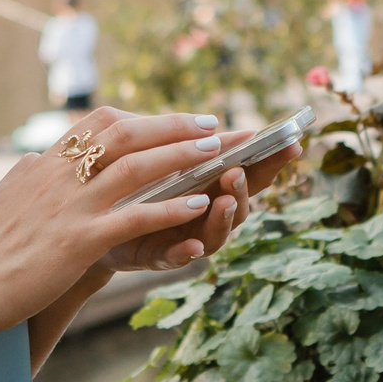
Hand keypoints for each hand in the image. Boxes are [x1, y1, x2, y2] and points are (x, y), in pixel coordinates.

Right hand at [0, 110, 279, 341]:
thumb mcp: (3, 199)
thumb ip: (26, 176)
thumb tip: (36, 159)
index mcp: (43, 165)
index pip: (98, 123)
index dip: (139, 117)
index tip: (168, 118)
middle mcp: (58, 177)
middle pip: (124, 134)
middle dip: (172, 125)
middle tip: (210, 123)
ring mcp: (69, 207)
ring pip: (136, 168)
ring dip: (181, 156)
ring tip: (216, 151)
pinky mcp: (78, 241)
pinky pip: (134, 216)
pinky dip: (170, 207)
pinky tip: (198, 204)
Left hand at [88, 123, 300, 278]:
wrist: (90, 221)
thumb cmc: (132, 185)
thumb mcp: (157, 159)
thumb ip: (181, 146)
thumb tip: (210, 124)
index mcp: (210, 185)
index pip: (248, 170)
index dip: (272, 160)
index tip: (292, 144)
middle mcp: (205, 213)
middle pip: (238, 203)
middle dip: (243, 187)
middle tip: (237, 171)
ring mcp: (186, 237)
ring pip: (214, 232)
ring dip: (222, 218)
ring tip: (222, 201)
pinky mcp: (159, 257)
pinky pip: (176, 257)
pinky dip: (185, 253)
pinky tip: (191, 247)